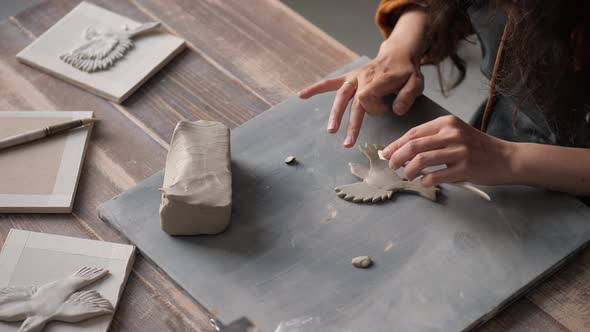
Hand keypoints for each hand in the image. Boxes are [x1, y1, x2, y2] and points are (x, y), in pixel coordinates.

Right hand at [298, 8, 427, 147]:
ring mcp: (354, 78)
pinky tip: (301, 95)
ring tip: (330, 131)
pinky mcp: (348, 78)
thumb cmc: (407, 71)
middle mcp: (362, 78)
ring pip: (340, 96)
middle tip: (347, 143)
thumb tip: (396, 111)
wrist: (398, 53)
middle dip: (350, 123)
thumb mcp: (416, 82)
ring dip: (335, 114)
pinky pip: (330, 83)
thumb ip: (408, 96)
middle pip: (352, 101)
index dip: (374, 108)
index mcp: (378, 79)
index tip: (386, 109)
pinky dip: (315, 88)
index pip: (367, 98)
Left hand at [380, 115, 514, 186]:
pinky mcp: (465, 168)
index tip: (386, 153)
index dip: (396, 144)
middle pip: (413, 146)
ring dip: (408, 171)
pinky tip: (424, 182)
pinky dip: (425, 180)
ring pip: (421, 161)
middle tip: (392, 166)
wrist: (506, 158)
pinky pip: (435, 176)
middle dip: (396, 157)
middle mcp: (452, 134)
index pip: (413, 133)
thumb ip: (432, 139)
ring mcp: (459, 151)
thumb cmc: (477, 148)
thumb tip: (402, 150)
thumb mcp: (456, 134)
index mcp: (447, 122)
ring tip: (407, 176)